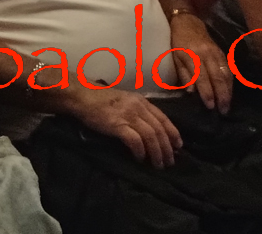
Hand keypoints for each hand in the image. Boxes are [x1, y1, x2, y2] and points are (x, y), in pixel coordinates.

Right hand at [68, 88, 182, 167]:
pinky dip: (140, 151)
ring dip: (156, 153)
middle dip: (167, 148)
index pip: (163, 118)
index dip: (173, 133)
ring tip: (157, 165)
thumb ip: (138, 111)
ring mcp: (128, 115)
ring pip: (150, 136)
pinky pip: (134, 140)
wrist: (83, 96)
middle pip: (159, 130)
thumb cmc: (102, 100)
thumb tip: (150, 129)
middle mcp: (138, 107)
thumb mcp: (126, 101)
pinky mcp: (117, 125)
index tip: (178, 146)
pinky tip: (140, 159)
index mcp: (142, 101)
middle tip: (169, 162)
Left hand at [169, 13, 234, 111]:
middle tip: (223, 110)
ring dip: (228, 91)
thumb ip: (184, 75)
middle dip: (221, 95)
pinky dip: (231, 82)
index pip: (202, 77)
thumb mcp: (175, 58)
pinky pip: (228, 68)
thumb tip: (192, 92)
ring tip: (228, 105)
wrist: (188, 22)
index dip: (207, 92)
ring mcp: (216, 52)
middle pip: (217, 77)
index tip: (210, 106)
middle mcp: (207, 54)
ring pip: (225, 73)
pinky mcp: (222, 52)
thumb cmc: (178, 42)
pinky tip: (230, 92)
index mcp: (193, 56)